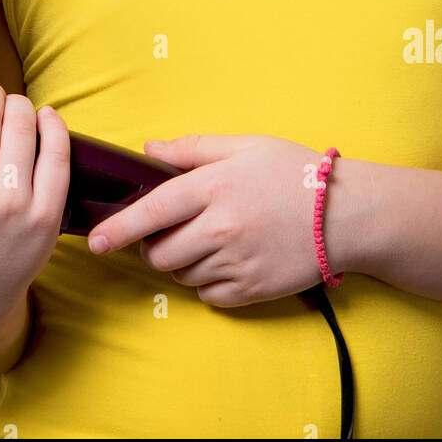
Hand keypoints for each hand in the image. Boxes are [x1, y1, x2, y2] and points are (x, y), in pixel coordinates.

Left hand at [86, 133, 338, 307]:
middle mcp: (221, 228)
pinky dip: (208, 282)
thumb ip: (192, 149)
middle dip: (153, 246)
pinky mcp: (252, 290)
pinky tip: (227, 260)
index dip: (118, 228)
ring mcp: (236, 263)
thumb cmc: (294, 173)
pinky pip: (208, 295)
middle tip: (170, 231)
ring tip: (207, 240)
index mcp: (215, 187)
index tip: (94, 241)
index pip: (152, 211)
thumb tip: (149, 150)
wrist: (347, 215)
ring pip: (181, 275)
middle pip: (160, 253)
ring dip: (181, 263)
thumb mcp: (244, 146)